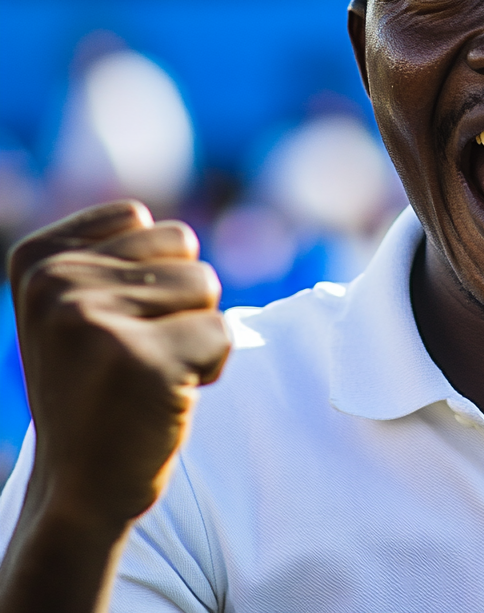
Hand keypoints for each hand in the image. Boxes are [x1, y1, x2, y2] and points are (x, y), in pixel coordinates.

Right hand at [7, 200, 230, 529]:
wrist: (80, 489)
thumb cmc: (97, 385)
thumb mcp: (77, 305)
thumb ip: (110, 251)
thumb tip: (151, 218)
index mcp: (38, 260)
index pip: (144, 220)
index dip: (151, 274)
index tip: (111, 325)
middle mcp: (57, 284)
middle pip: (184, 249)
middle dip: (179, 303)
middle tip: (137, 354)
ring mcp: (94, 322)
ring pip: (207, 286)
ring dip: (196, 332)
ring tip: (150, 373)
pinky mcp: (142, 362)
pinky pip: (223, 333)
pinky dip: (211, 366)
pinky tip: (166, 396)